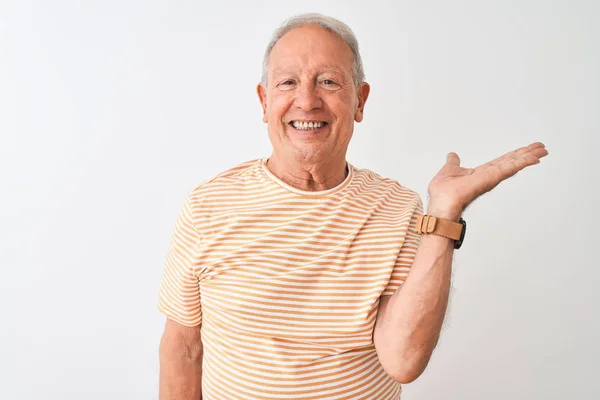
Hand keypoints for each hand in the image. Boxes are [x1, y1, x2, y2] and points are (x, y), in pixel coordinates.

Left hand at [427, 142, 548, 214]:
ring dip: (528, 157)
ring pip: (513, 165)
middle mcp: (488, 176)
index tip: (526, 149)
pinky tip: (533, 158)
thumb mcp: (448, 171)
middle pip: (511, 162)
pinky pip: (508, 169)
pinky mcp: (490, 179)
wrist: (440, 206)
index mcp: (480, 173)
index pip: (501, 162)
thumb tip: (452, 155)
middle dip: (526, 154)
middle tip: (542, 147)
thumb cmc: (442, 195)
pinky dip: (521, 163)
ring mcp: (491, 178)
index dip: (514, 155)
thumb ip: (453, 163)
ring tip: (543, 150)